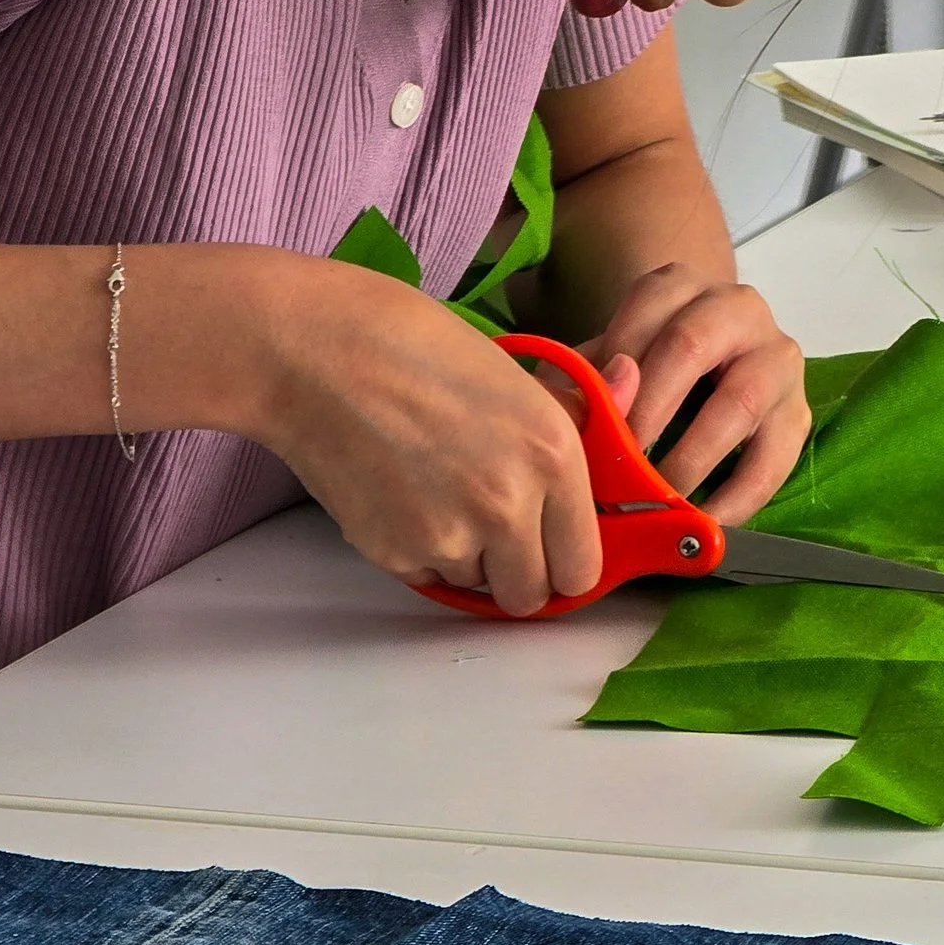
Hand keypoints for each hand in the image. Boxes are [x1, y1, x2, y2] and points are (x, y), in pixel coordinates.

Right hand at [248, 258, 600, 616]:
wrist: (313, 350)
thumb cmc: (414, 347)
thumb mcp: (516, 376)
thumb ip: (574, 419)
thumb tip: (629, 395)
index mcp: (554, 458)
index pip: (584, 568)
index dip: (566, 561)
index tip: (552, 548)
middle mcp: (510, 507)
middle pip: (530, 597)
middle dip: (516, 573)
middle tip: (493, 531)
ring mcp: (450, 537)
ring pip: (475, 586)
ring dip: (466, 557)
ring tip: (436, 490)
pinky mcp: (397, 553)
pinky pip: (425, 575)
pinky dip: (418, 549)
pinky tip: (401, 492)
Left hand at [578, 264, 808, 524]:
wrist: (711, 377)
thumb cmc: (646, 372)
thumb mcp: (606, 364)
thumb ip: (583, 377)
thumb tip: (603, 401)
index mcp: (681, 286)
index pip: (645, 311)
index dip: (614, 369)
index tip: (588, 427)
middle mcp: (737, 308)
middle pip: (689, 345)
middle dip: (648, 412)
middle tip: (617, 466)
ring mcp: (777, 359)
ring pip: (740, 400)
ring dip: (692, 458)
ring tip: (657, 500)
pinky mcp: (798, 414)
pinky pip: (773, 460)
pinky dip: (736, 498)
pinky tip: (703, 523)